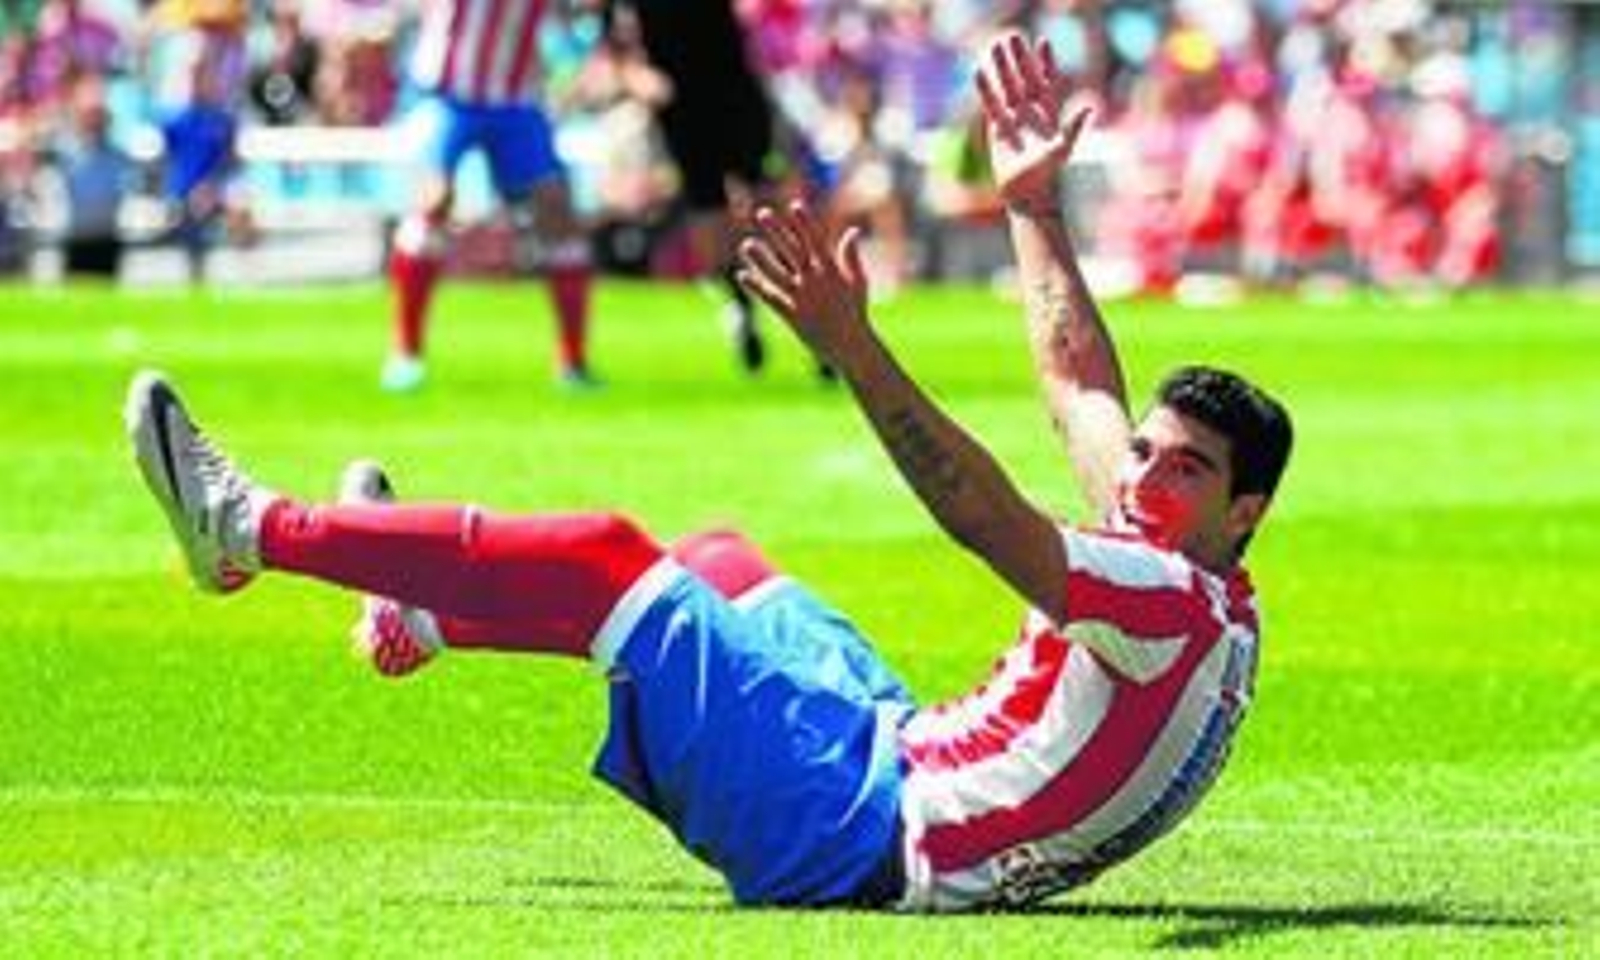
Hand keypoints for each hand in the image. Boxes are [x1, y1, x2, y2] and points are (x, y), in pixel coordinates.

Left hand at [735, 200, 871, 370]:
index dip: (805, 223)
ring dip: (761, 259)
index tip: (795, 205)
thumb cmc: (855, 314)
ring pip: (777, 274)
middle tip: (762, 213)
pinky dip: (757, 287)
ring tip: (746, 245)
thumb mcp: (859, 282)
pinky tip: (742, 276)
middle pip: (793, 251)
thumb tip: (852, 231)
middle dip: (777, 231)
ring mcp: (803, 299)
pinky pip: (771, 298)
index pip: (816, 241)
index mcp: (832, 271)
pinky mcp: (793, 316)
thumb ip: (852, 257)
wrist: (850, 347)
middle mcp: (816, 282)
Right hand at [976, 32, 1092, 212]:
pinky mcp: (998, 129)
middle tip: (1011, 36)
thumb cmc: (1047, 175)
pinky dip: (985, 89)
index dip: (1046, 62)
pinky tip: (979, 72)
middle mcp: (1032, 113)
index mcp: (1050, 114)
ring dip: (1001, 68)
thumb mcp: (1062, 150)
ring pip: (1007, 87)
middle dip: (1018, 57)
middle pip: (1025, 78)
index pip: (1048, 81)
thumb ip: (1072, 128)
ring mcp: (1015, 119)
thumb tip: (1090, 106)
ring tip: (992, 46)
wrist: (1027, 195)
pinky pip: (991, 104)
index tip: (1042, 42)